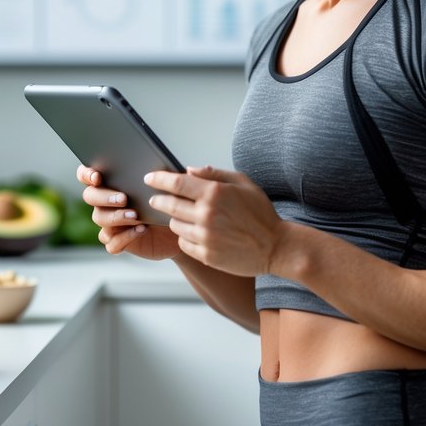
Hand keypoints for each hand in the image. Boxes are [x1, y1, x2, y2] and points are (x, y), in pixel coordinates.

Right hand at [77, 165, 180, 260]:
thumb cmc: (171, 202)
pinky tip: (141, 229)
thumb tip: (184, 168)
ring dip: (116, 216)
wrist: (179, 229)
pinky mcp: (118, 241)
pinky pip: (112, 242)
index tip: (98, 177)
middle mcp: (105, 202)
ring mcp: (110, 223)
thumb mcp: (174, 186)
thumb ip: (175, 175)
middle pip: (90, 196)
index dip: (86, 174)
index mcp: (112, 182)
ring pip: (99, 218)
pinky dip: (124, 237)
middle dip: (104, 196)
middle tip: (124, 198)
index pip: (86, 174)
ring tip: (135, 215)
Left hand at [145, 165, 283, 275]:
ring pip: (174, 225)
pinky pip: (183, 243)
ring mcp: (205, 237)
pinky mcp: (206, 255)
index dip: (158, 179)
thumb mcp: (243, 183)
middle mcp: (206, 214)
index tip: (149, 178)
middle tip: (155, 199)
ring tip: (186, 217)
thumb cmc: (261, 213)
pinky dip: (185, 238)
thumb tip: (189, 169)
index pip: (176, 182)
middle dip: (158, 200)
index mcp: (214, 193)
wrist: (277, 247)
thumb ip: (215, 174)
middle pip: (168, 204)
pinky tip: (196, 233)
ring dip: (176, 219)